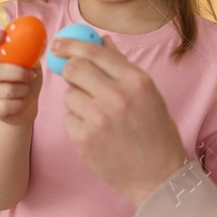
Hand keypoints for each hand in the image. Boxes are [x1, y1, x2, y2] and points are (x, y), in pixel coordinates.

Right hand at [0, 28, 42, 126]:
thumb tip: (37, 42)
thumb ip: (30, 56)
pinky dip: (20, 104)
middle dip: (19, 73)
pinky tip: (20, 103)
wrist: (25, 111)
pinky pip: (7, 106)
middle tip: (31, 76)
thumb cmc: (27, 85)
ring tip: (25, 92)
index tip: (2, 34)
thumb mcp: (32, 67)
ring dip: (23, 91)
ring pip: (8, 90)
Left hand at [56, 37, 189, 205]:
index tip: (58, 43)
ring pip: (69, 95)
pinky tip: (96, 133)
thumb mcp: (149, 94)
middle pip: (74, 69)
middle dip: (70, 71)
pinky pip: (69, 119)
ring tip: (99, 116)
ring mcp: (99, 118)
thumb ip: (122, 66)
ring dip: (77, 101)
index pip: (94, 52)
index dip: (71, 44)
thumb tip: (102, 40)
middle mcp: (117, 96)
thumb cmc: (156, 133)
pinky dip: (78, 123)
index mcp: (136, 81)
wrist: (158, 176)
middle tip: (75, 79)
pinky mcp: (84, 139)